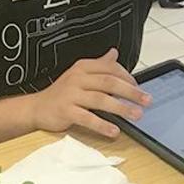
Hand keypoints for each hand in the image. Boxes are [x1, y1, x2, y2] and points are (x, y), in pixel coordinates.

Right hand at [35, 48, 151, 138]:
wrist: (36, 108)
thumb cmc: (62, 93)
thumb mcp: (80, 75)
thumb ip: (99, 65)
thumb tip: (114, 53)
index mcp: (83, 67)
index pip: (110, 69)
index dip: (128, 78)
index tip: (139, 87)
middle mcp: (77, 78)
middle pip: (109, 83)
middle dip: (131, 92)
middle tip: (146, 100)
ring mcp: (71, 95)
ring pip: (101, 100)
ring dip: (121, 108)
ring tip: (136, 115)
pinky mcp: (66, 111)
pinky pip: (87, 118)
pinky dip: (102, 125)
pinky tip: (114, 131)